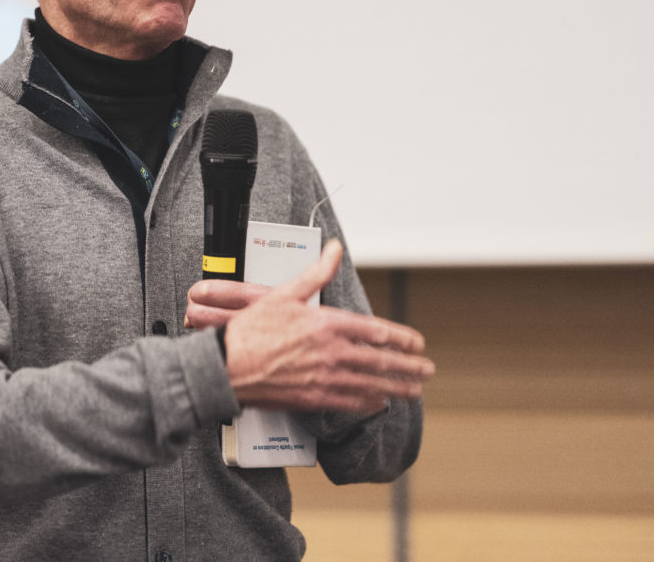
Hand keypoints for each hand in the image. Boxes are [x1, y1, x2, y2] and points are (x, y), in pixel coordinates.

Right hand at [191, 240, 434, 412]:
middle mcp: (331, 352)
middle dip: (408, 367)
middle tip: (427, 370)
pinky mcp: (313, 397)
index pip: (376, 331)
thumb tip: (334, 249)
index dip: (401, 339)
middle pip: (380, 361)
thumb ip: (316, 272)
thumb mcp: (285, 293)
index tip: (417, 343)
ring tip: (415, 391)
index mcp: (327, 324)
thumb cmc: (251, 329)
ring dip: (397, 388)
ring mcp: (324, 377)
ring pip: (371, 385)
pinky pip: (349, 402)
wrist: (226, 365)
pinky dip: (368, 404)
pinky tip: (378, 404)